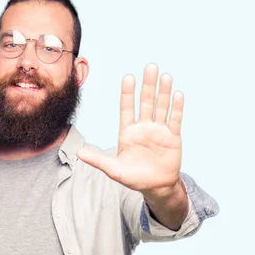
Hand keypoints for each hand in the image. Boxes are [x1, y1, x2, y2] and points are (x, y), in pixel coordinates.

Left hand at [76, 63, 183, 196]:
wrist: (157, 187)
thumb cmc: (134, 179)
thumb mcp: (114, 170)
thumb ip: (98, 160)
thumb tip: (78, 153)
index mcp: (128, 133)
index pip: (127, 109)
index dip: (127, 94)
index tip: (128, 77)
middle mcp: (143, 128)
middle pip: (146, 103)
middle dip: (148, 86)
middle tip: (150, 67)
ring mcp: (159, 131)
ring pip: (161, 107)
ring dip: (163, 92)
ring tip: (164, 76)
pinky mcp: (172, 137)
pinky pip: (175, 119)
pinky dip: (176, 107)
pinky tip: (177, 94)